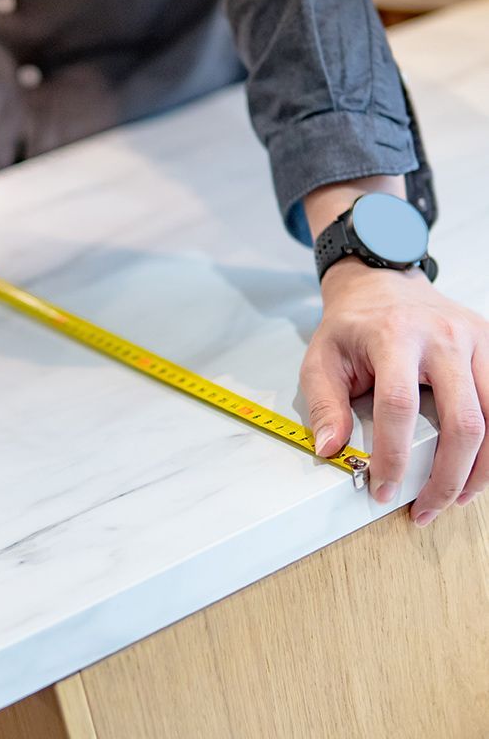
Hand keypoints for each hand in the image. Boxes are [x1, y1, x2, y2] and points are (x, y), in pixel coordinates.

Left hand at [301, 257, 488, 525]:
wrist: (381, 284)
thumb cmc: (351, 326)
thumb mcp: (321, 359)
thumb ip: (324, 405)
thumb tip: (330, 450)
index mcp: (394, 337)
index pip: (399, 407)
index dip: (394, 456)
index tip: (382, 489)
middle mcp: (444, 338)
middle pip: (463, 421)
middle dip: (448, 477)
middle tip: (426, 508)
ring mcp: (476, 341)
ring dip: (481, 469)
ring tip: (457, 497)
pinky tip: (480, 466)